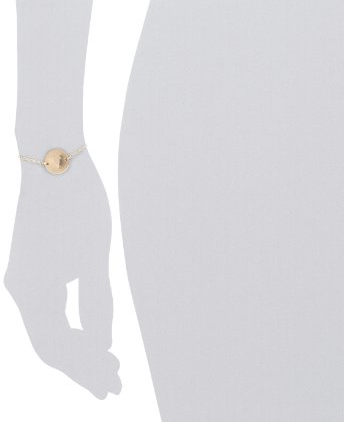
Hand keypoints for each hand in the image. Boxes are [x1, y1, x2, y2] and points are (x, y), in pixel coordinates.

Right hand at [4, 150, 120, 398]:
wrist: (56, 163)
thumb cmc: (78, 207)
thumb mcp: (94, 258)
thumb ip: (97, 302)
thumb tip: (103, 344)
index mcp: (32, 292)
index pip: (59, 347)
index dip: (85, 370)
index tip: (112, 384)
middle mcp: (23, 290)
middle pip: (52, 343)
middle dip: (83, 365)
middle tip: (115, 383)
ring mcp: (27, 279)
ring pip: (52, 326)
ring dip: (80, 347)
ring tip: (110, 363)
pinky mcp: (37, 268)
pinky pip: (52, 308)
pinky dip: (73, 324)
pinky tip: (93, 332)